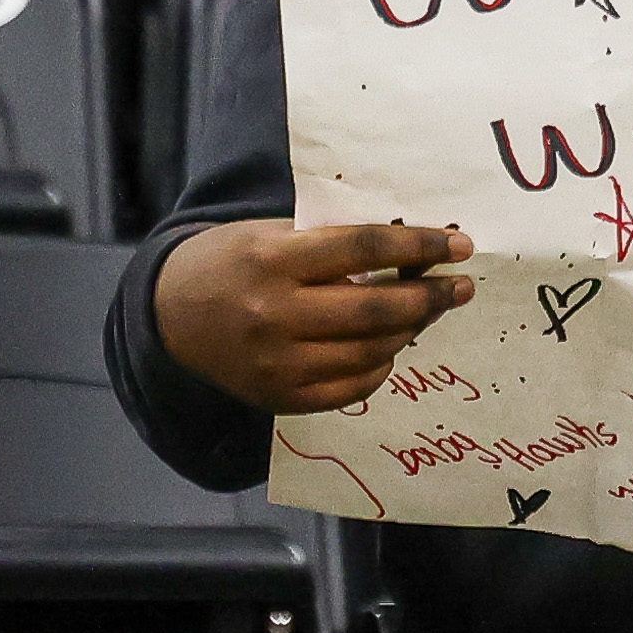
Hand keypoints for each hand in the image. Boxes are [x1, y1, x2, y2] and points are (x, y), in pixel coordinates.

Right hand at [155, 219, 474, 414]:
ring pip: (370, 352)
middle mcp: (273, 315)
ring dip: (411, 330)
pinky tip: (393, 347)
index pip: (364, 249)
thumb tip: (415, 250)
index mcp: (273, 260)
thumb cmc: (235, 261)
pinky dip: (381, 367)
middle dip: (430, 296)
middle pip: (374, 309)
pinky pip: (351, 388)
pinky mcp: (278, 398)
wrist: (170, 315)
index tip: (460, 245)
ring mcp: (275, 364)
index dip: (419, 246)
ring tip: (430, 311)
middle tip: (462, 287)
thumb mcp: (275, 233)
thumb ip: (335, 243)